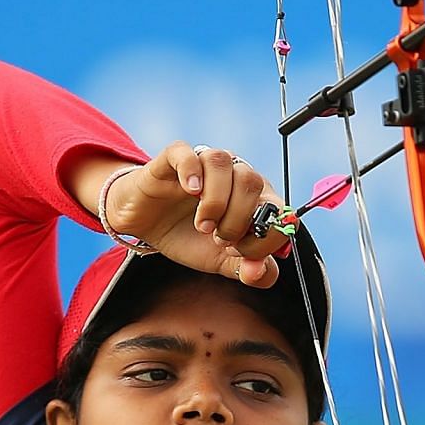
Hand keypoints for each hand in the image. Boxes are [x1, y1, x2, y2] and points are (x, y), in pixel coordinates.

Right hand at [100, 144, 288, 286]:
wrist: (145, 226)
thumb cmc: (188, 237)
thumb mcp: (221, 261)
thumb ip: (246, 270)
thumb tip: (260, 272)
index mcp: (254, 197)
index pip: (279, 208)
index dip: (265, 235)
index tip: (241, 252)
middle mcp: (233, 173)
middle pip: (252, 182)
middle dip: (238, 219)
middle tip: (218, 239)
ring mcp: (203, 163)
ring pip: (223, 162)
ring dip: (215, 200)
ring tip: (203, 225)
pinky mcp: (172, 159)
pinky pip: (186, 153)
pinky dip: (191, 171)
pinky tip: (190, 191)